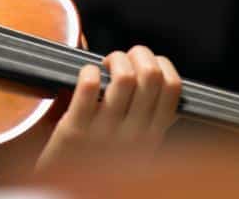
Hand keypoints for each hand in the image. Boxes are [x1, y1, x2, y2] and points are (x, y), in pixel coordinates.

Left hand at [36, 45, 180, 170]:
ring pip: (124, 78)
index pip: (174, 87)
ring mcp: (105, 133)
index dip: (161, 63)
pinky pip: (89, 87)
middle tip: (120, 59)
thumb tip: (158, 75)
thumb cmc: (98, 162)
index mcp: (153, 136)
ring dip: (113, 60)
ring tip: (102, 66)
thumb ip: (147, 117)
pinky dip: (88, 71)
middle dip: (136, 54)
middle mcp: (135, 136)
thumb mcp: (136, 146)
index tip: (146, 61)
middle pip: (151, 75)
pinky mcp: (74, 130)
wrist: (64, 192)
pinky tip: (85, 74)